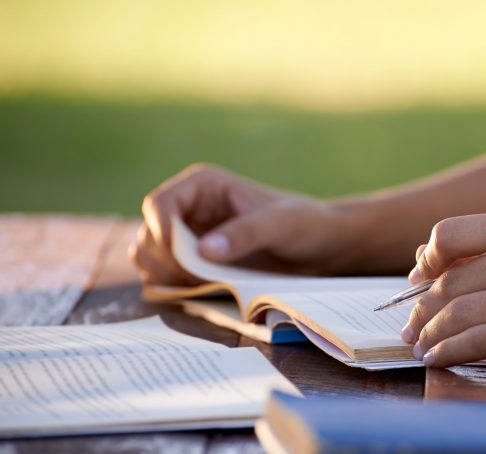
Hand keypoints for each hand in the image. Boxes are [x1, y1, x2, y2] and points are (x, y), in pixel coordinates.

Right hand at [130, 164, 352, 284]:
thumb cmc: (304, 224)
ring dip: (165, 277)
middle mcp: (188, 209)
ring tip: (200, 286)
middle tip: (196, 280)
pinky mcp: (194, 263)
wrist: (320, 247)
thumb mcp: (280, 225)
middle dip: (165, 261)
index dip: (161, 232)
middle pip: (149, 235)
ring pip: (150, 258)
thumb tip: (205, 251)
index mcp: (203, 186)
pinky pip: (165, 277)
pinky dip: (173, 288)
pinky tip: (199, 293)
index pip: (159, 204)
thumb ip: (245, 235)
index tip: (183, 258)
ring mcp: (188, 237)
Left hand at [401, 210, 485, 378]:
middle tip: (411, 328)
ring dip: (430, 335)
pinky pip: (479, 343)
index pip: (449, 234)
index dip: (426, 261)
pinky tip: (438, 359)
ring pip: (459, 314)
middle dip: (421, 310)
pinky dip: (450, 353)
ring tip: (420, 346)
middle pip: (449, 282)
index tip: (417, 283)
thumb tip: (422, 263)